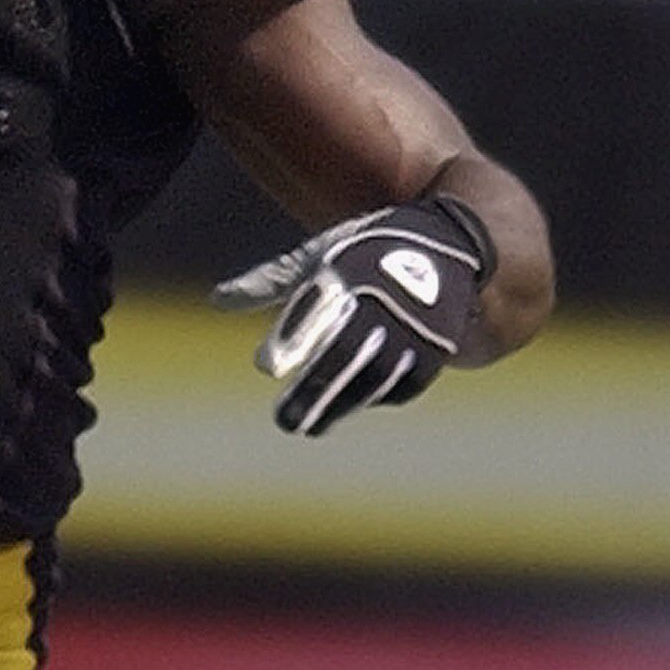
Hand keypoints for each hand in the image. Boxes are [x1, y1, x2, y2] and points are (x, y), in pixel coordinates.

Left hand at [213, 196, 491, 435]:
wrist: (452, 244)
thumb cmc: (367, 250)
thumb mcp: (319, 254)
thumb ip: (269, 282)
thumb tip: (216, 301)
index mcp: (347, 268)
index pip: (316, 308)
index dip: (292, 337)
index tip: (267, 366)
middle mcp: (381, 297)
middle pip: (345, 352)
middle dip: (315, 389)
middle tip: (285, 421)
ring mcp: (412, 325)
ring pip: (373, 376)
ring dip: (340, 405)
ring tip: (309, 425)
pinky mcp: (435, 348)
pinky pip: (402, 383)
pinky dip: (375, 397)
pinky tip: (347, 405)